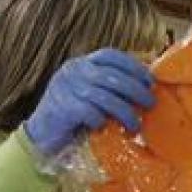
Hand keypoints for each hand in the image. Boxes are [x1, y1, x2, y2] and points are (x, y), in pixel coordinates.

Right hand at [24, 49, 154, 157]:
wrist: (41, 135)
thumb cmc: (72, 115)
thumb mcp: (90, 94)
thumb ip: (109, 86)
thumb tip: (145, 87)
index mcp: (81, 63)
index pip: (110, 56)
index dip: (133, 66)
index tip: (149, 80)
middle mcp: (73, 71)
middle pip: (112, 76)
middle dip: (136, 90)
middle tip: (150, 103)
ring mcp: (65, 87)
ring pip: (104, 97)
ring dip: (125, 112)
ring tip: (135, 125)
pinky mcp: (62, 106)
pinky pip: (90, 111)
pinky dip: (101, 120)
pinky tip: (105, 128)